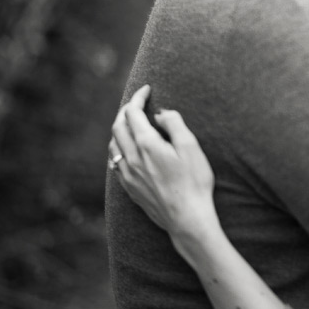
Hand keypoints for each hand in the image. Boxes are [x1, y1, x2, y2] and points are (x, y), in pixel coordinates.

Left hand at [109, 85, 219, 243]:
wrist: (187, 219)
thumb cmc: (195, 182)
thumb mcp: (191, 147)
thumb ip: (174, 124)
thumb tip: (160, 114)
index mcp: (146, 145)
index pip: (133, 113)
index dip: (138, 98)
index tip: (147, 89)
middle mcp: (131, 158)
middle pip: (118, 127)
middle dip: (126, 110)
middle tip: (138, 103)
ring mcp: (128, 175)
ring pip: (113, 144)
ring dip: (119, 129)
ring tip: (131, 123)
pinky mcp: (130, 188)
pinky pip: (116, 162)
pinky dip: (119, 148)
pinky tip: (128, 151)